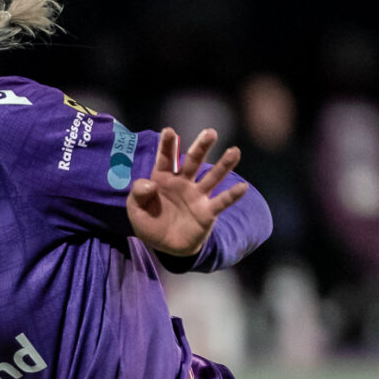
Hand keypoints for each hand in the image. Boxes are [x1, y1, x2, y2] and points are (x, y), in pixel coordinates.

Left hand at [126, 126, 247, 259]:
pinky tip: (243, 187)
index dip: (167, 145)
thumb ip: (137, 195)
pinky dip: (232, 195)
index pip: (165, 159)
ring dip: (223, 165)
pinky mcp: (207, 212)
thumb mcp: (135, 211)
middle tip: (211, 133)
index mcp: (163, 179)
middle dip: (201, 147)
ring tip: (234, 152)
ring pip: (212, 177)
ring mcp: (197, 196)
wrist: (166, 247)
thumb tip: (150, 184)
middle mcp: (183, 183)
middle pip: (193, 161)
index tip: (168, 131)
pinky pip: (221, 202)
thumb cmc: (150, 224)